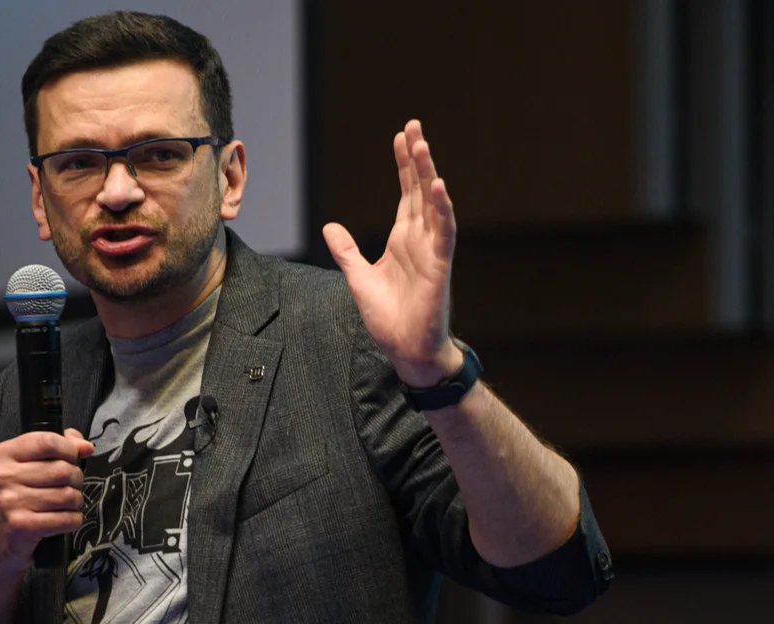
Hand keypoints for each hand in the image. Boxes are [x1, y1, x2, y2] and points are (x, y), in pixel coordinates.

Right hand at [0, 428, 93, 570]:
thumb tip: (85, 447)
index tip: (72, 458)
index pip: (48, 441)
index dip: (69, 449)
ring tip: (66, 504)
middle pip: (62, 469)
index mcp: (2, 455)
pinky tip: (65, 520)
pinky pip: (66, 519)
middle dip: (76, 479)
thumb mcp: (25, 467)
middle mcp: (2, 477)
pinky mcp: (21, 527)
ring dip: (75, 502)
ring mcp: (10, 502)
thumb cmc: (15, 500)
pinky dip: (73, 520)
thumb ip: (55, 448)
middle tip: (70, 486)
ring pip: (67, 495)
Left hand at [323, 119, 462, 386]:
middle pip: (420, 190)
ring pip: (433, 203)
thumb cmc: (389, 317)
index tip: (400, 137)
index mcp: (403, 240)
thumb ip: (346, 251)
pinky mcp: (440, 265)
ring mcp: (432, 250)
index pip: (406, 194)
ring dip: (429, 174)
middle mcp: (420, 239)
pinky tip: (439, 186)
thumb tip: (330, 226)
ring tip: (423, 145)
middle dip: (417, 158)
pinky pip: (444, 232)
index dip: (403, 166)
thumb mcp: (357, 277)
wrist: (405, 348)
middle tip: (413, 126)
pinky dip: (442, 209)